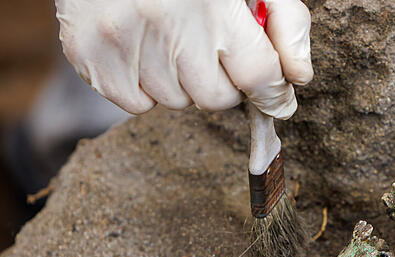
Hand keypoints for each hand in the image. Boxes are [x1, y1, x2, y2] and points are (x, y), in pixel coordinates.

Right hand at [54, 0, 311, 117]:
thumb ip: (285, 22)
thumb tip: (298, 77)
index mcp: (213, 3)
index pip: (260, 77)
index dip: (274, 94)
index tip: (278, 98)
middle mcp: (167, 25)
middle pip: (217, 98)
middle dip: (225, 81)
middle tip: (213, 48)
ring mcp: (124, 42)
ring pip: (177, 102)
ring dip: (183, 81)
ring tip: (172, 38)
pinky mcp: (90, 54)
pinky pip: (136, 103)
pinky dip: (145, 86)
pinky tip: (144, 47)